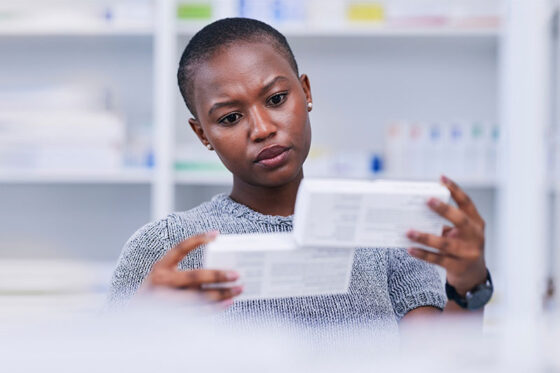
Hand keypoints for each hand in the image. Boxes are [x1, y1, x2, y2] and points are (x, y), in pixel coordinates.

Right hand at [138, 231, 242, 306]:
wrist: (133, 318)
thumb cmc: (156, 292)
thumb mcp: (162, 276)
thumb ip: (182, 271)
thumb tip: (218, 268)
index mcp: (160, 267)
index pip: (180, 248)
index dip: (198, 239)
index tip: (217, 234)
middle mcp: (162, 282)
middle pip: (194, 277)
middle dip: (217, 275)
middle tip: (236, 274)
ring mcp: (166, 301)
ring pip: (199, 296)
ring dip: (222, 293)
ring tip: (239, 289)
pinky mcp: (172, 316)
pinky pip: (198, 312)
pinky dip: (215, 308)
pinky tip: (228, 302)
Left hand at [406, 175, 487, 295]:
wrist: (474, 276)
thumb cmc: (462, 246)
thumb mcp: (461, 233)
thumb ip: (446, 223)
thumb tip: (417, 213)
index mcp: (476, 223)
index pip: (467, 203)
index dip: (455, 190)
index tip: (441, 179)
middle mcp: (475, 236)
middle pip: (460, 220)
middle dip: (444, 210)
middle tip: (427, 201)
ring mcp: (467, 253)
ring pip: (444, 244)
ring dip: (425, 237)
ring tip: (408, 231)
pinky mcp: (458, 267)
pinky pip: (437, 259)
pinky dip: (422, 254)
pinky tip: (410, 249)